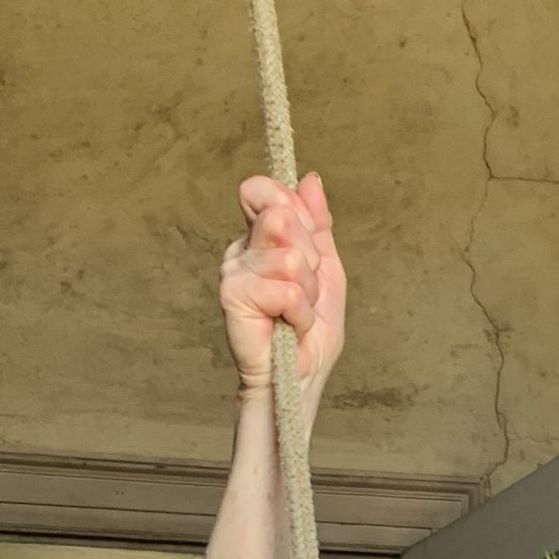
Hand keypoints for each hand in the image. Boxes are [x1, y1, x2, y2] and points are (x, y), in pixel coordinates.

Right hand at [220, 172, 346, 396]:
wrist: (299, 378)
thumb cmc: (309, 331)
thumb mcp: (326, 269)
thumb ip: (318, 225)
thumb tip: (310, 180)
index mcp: (260, 238)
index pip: (264, 191)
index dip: (293, 210)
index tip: (307, 249)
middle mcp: (241, 249)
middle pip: (281, 216)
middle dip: (309, 258)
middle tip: (304, 290)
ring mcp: (233, 271)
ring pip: (290, 257)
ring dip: (307, 292)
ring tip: (296, 312)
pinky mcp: (232, 295)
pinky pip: (285, 289)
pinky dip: (298, 312)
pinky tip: (288, 326)